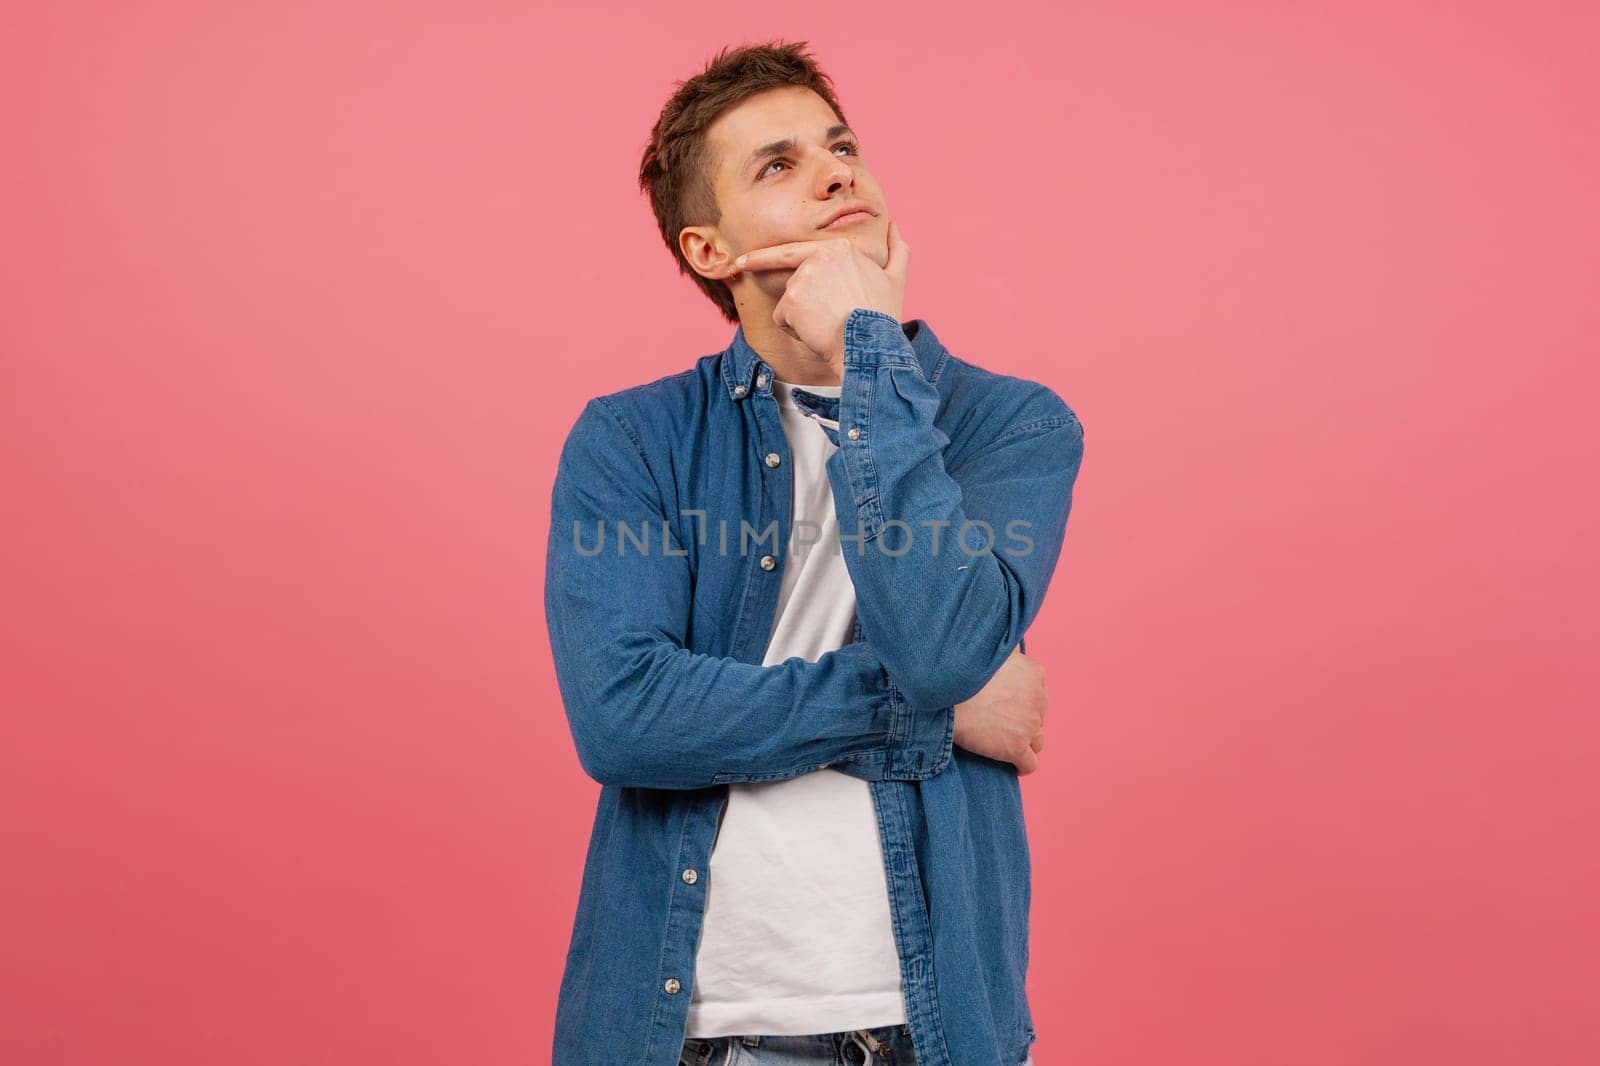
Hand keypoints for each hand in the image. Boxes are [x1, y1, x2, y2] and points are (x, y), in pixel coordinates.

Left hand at [734, 219, 909, 370]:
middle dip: (804, 303)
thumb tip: (895, 226)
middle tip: (810, 307)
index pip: (794, 250)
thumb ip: (896, 248)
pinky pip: (783, 319)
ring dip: (804, 318)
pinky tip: (817, 333)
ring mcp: (803, 277)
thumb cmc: (883, 315)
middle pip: (795, 282)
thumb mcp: (896, 277)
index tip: (742, 260)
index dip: (764, 257)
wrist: (871, 344)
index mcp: (840, 248)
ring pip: (790, 302)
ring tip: (830, 325)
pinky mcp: (792, 300)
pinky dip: (796, 331)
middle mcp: (819, 257)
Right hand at [952, 647, 1047, 774]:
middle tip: (999, 720)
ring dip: (1024, 741)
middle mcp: (1039, 699)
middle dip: (1022, 719)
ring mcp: (1030, 725)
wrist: (945, 694)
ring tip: (1006, 741)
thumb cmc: (962, 669)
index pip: (1039, 692)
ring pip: (1038, 740)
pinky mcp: (1017, 748)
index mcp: (1035, 673)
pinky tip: (1012, 763)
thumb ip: (1004, 647)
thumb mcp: (989, 647)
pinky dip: (1022, 765)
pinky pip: (1030, 764)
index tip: (1007, 703)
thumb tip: (1005, 639)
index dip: (1023, 699)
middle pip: (1038, 716)